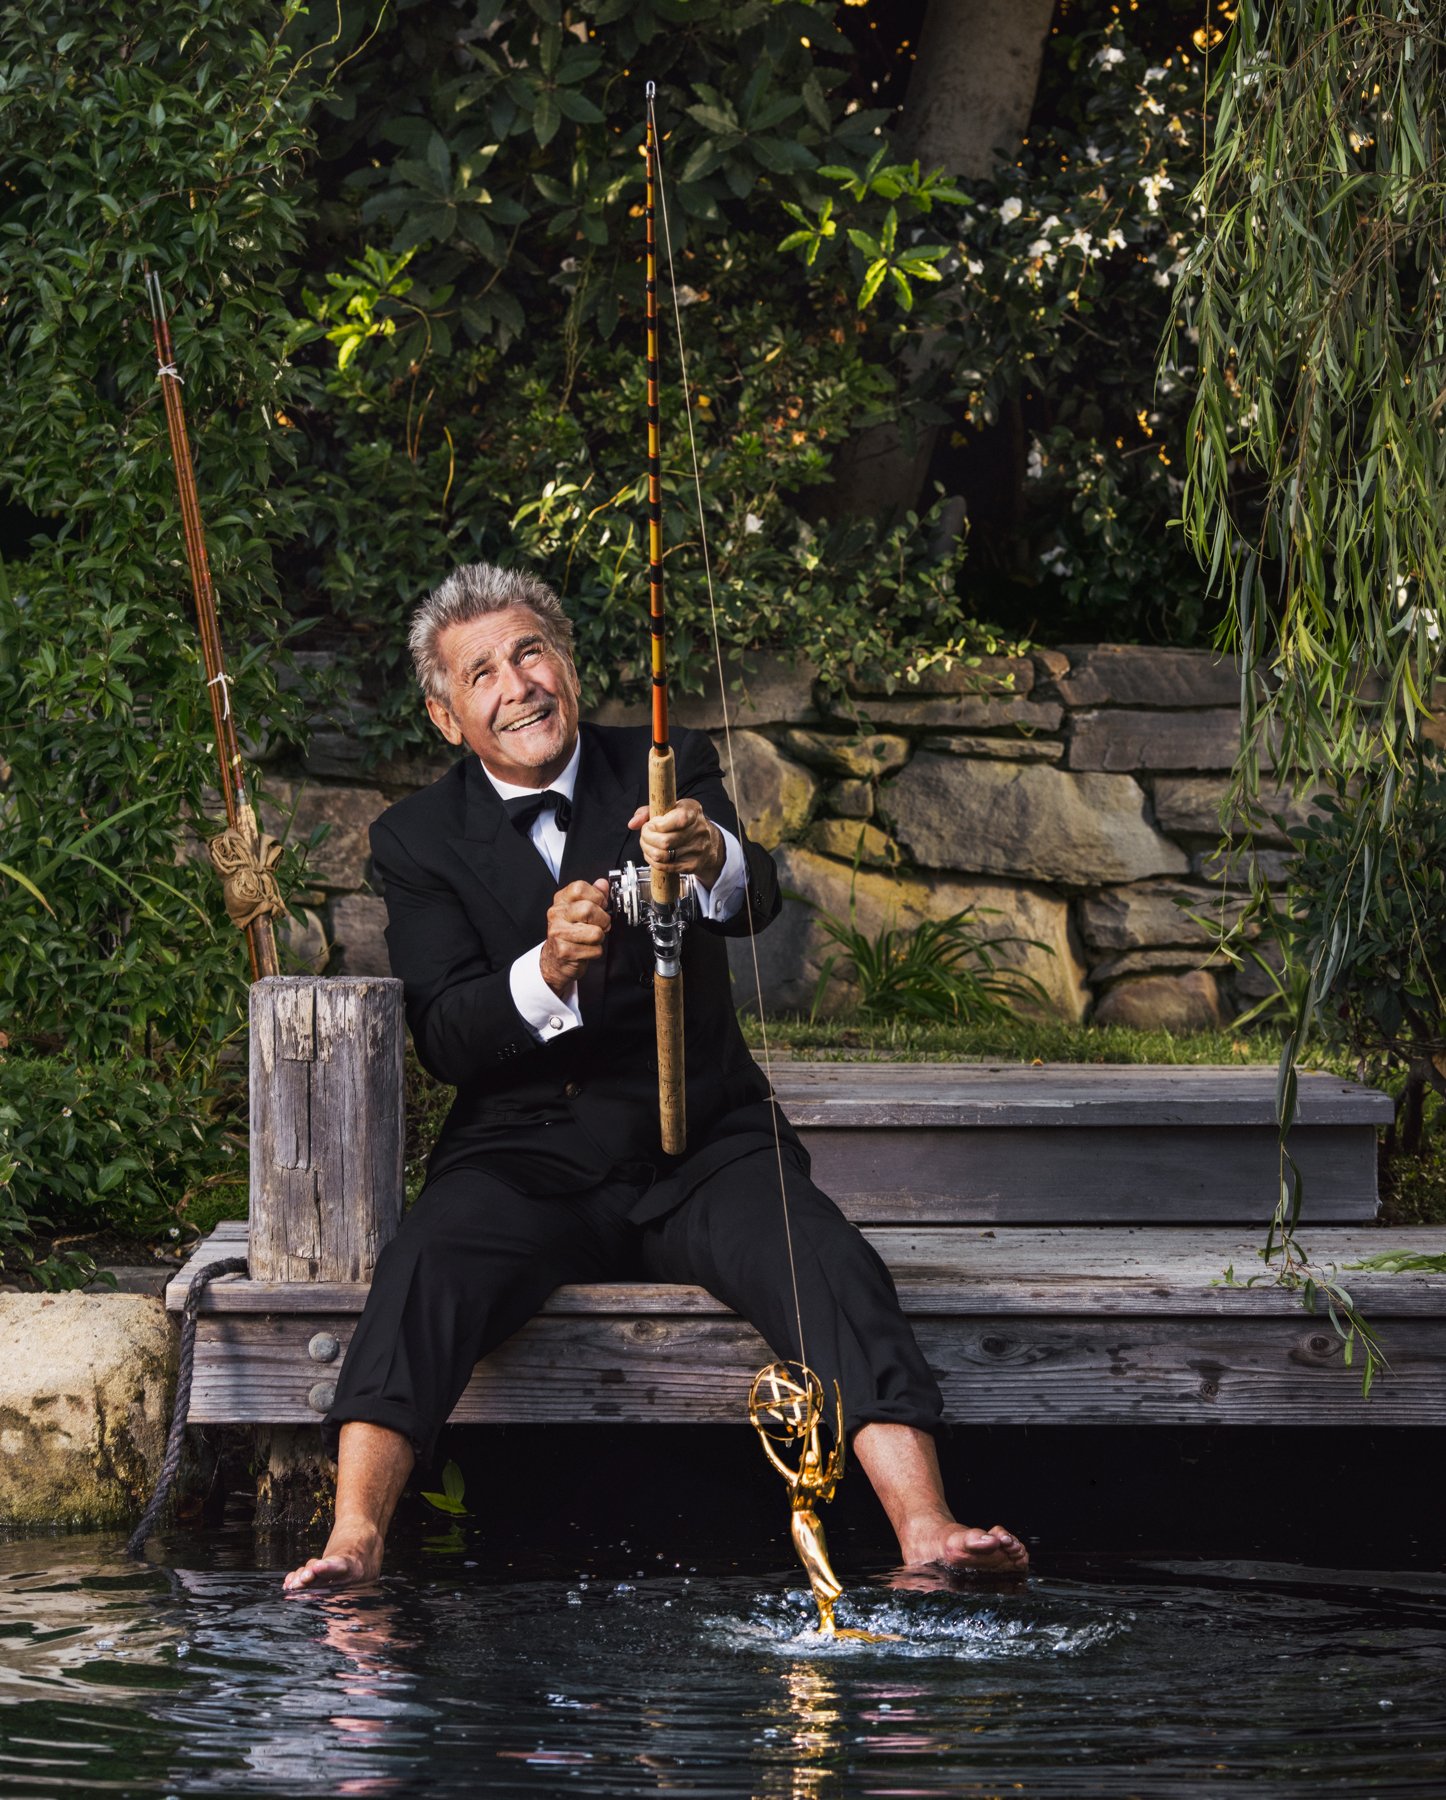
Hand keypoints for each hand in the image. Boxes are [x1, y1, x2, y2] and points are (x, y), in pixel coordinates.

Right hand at [539, 877, 611, 994]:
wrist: (555, 959)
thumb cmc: (570, 932)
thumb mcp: (579, 909)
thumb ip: (593, 895)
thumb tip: (602, 883)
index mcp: (561, 900)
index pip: (579, 888)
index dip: (597, 896)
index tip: (600, 905)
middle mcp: (557, 914)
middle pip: (588, 909)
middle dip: (603, 920)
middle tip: (601, 925)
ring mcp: (558, 933)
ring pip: (595, 932)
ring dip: (600, 937)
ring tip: (591, 938)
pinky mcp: (564, 951)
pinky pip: (594, 950)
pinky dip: (596, 952)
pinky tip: (586, 949)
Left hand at [627, 799, 724, 886]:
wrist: (709, 841)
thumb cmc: (683, 822)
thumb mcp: (669, 808)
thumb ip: (648, 812)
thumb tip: (633, 823)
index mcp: (693, 811)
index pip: (679, 819)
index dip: (659, 824)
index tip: (652, 823)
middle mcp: (699, 830)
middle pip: (666, 841)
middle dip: (647, 838)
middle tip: (645, 834)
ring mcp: (697, 850)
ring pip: (663, 856)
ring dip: (648, 850)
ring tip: (647, 844)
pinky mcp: (692, 865)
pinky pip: (666, 867)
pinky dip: (653, 861)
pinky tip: (652, 854)